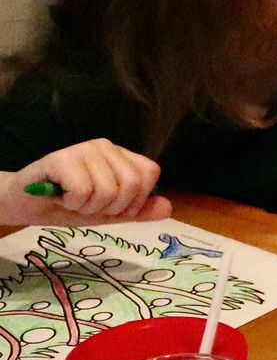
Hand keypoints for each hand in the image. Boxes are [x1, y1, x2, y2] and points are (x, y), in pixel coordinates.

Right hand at [1, 140, 169, 225]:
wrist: (25, 204)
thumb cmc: (67, 206)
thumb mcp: (108, 213)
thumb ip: (137, 211)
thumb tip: (168, 207)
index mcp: (121, 156)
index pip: (150, 173)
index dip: (135, 200)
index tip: (114, 208)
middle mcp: (106, 147)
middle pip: (132, 184)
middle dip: (111, 207)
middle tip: (88, 206)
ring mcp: (84, 149)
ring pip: (108, 191)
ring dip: (88, 207)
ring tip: (72, 200)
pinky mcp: (62, 157)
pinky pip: (84, 191)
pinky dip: (72, 203)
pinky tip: (60, 196)